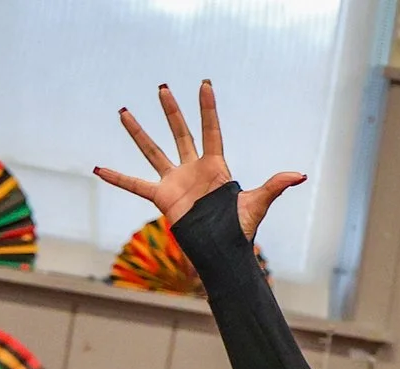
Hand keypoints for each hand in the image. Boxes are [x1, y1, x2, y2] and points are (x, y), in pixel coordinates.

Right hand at [94, 81, 304, 239]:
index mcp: (216, 167)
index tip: (204, 84)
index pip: (211, 131)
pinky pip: (134, 185)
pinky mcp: (161, 198)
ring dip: (138, 133)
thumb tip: (300, 175)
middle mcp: (193, 170)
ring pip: (153, 151)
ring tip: (124, 112)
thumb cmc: (241, 230)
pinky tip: (99, 169)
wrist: (221, 253)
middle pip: (180, 133)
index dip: (208, 109)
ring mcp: (175, 182)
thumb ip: (275, 186)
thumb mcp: (257, 204)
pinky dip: (117, 178)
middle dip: (171, 111)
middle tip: (162, 88)